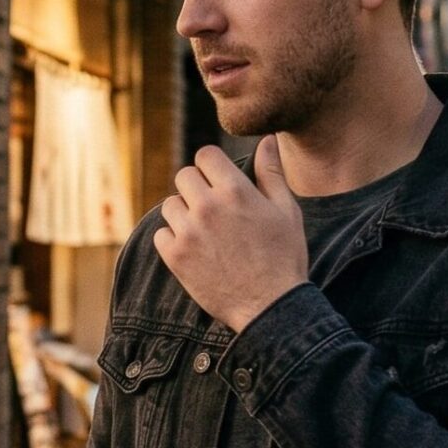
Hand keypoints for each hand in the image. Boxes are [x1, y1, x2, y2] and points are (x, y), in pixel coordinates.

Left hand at [153, 141, 307, 334]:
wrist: (270, 307)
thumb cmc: (283, 257)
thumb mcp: (286, 211)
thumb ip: (271, 173)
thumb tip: (266, 140)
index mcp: (235, 190)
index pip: (205, 155)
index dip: (212, 166)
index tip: (219, 179)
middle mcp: (207, 206)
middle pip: (184, 176)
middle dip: (197, 187)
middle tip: (214, 208)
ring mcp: (188, 232)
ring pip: (170, 205)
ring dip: (184, 213)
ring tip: (206, 231)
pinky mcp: (175, 257)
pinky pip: (161, 234)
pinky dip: (173, 239)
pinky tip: (195, 249)